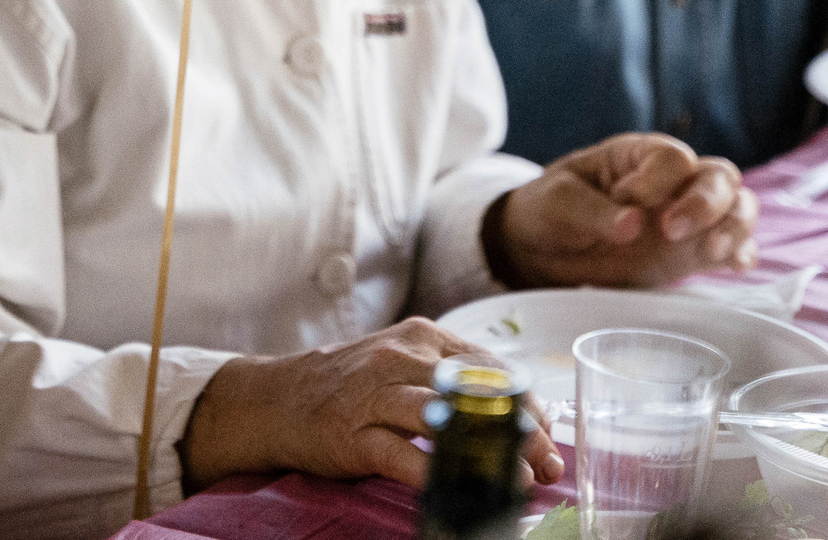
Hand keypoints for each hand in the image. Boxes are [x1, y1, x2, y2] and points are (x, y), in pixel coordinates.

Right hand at [180, 318, 564, 492]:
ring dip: (488, 454)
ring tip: (520, 482)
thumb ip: (452, 381)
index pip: (491, 366)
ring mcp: (374, 394)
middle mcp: (400, 357)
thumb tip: (518, 419)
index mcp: (422, 337)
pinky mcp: (352, 432)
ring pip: (444, 420)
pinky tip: (460, 490)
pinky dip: (434, 474)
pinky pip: (401, 454)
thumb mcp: (403, 366)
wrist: (277, 398)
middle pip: (475, 393)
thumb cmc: (351, 387)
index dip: (528, 403)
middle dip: (520, 431)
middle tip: (549, 463)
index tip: (550, 434)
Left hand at [496, 133, 758, 288]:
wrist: (544, 253)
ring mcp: (688, 218)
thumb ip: (592, 212)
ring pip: (737, 208)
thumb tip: (633, 225)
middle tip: (672, 231)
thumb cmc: (549, 213)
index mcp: (638, 156)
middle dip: (705, 202)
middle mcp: (672, 183)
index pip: (672, 157)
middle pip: (719, 176)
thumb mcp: (556, 204)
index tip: (631, 201)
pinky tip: (733, 267)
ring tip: (711, 252)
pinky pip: (734, 249)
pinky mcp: (693, 254)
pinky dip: (741, 255)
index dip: (660, 179)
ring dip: (733, 227)